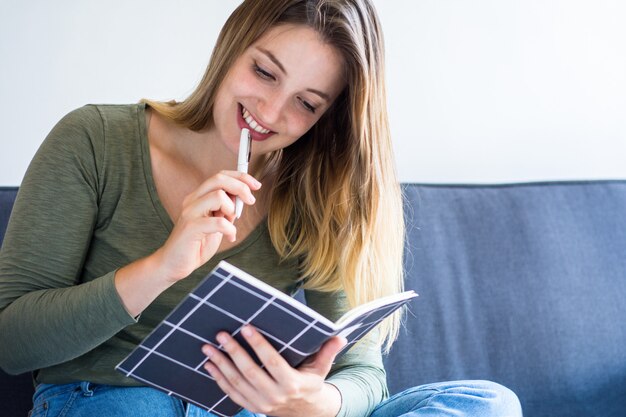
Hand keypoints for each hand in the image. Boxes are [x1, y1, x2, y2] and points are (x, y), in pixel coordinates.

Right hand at [154, 171, 260, 281]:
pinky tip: (229, 237)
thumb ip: (227, 209)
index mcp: (198, 197)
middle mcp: (192, 200)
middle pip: (219, 179)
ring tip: (231, 223)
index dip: (240, 177)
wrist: (174, 264)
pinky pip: (218, 222)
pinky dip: (230, 229)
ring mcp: (189, 213)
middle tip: (250, 200)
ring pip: (218, 196)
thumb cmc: (196, 244)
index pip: (220, 176)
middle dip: (240, 187)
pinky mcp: (190, 228)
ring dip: (232, 209)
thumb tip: (243, 196)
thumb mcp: (217, 222)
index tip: (256, 185)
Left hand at [202, 325, 346, 416]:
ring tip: (208, 347)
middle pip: (250, 371)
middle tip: (221, 334)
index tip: (245, 328)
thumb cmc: (311, 384)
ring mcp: (261, 403)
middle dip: (233, 352)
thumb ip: (328, 351)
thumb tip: (340, 336)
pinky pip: (231, 393)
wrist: (305, 413)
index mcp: (292, 383)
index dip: (258, 344)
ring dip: (221, 364)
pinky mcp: (251, 407)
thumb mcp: (321, 369)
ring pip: (237, 382)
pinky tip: (209, 365)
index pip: (272, 362)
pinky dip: (218, 379)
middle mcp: (275, 396)